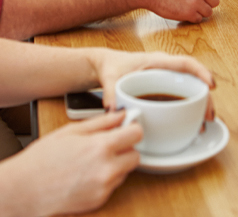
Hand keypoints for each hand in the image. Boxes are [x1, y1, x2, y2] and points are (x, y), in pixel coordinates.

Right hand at [5, 111, 141, 215]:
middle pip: (135, 155)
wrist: (22, 190)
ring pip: (125, 171)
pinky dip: (106, 179)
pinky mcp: (99, 201)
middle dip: (125, 148)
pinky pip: (114, 185)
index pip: (137, 134)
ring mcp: (103, 188)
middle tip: (108, 146)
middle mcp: (106, 169)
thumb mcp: (72, 131)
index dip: (131, 129)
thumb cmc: (42, 159)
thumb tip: (123, 115)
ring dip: (117, 164)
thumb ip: (102, 122)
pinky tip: (88, 175)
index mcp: (101, 147)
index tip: (125, 129)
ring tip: (93, 161)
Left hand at [88, 47, 215, 113]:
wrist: (107, 65)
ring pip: (191, 87)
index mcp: (158, 61)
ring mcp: (167, 77)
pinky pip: (182, 93)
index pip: (185, 63)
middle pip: (194, 79)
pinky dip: (190, 106)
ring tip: (204, 123)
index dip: (201, 72)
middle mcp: (167, 68)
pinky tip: (192, 121)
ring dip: (200, 103)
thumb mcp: (110, 77)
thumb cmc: (112, 66)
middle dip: (205, 97)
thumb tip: (114, 110)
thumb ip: (110, 91)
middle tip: (210, 116)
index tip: (211, 86)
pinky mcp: (164, 86)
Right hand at [137, 0, 220, 22]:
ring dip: (200, 12)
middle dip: (207, 4)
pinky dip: (192, 18)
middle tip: (198, 5)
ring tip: (190, 9)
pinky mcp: (189, 13)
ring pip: (208, 12)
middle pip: (215, 2)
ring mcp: (197, 2)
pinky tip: (185, 13)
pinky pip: (198, 19)